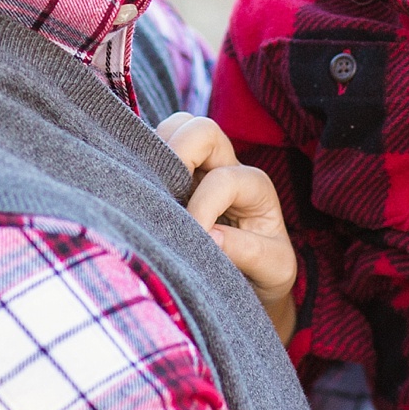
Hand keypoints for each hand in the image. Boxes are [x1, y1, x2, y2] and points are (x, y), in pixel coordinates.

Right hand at [157, 113, 297, 340]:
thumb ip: (247, 251)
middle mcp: (227, 167)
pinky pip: (152, 147)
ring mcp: (197, 168)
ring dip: (158, 150)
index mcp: (255, 188)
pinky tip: (136, 187)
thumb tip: (208, 235)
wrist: (253, 281)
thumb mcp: (273, 268)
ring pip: (175, 128)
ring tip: (149, 186)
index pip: (223, 179)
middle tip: (162, 190)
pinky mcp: (172, 177)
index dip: (203, 208)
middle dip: (180, 151)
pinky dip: (141, 159)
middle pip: (202, 129)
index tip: (194, 240)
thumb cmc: (265, 271)